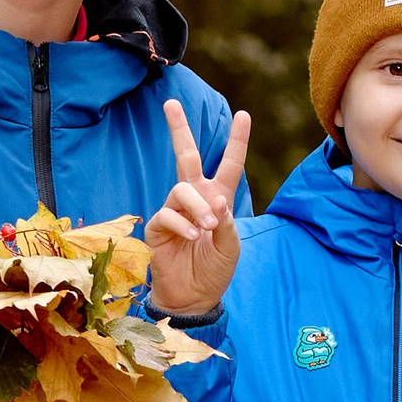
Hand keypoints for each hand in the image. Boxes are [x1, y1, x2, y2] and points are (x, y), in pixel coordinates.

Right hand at [144, 98, 250, 318]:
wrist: (193, 297)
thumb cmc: (215, 270)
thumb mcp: (232, 247)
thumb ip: (227, 222)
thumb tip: (216, 202)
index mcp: (218, 199)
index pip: (229, 164)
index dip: (236, 141)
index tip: (243, 115)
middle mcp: (195, 198)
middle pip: (186, 156)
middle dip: (179, 130)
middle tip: (170, 104)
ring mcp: (174, 211)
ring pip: (182, 189)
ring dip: (198, 206)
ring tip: (207, 228)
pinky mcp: (158, 227)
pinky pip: (168, 214)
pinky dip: (183, 224)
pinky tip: (193, 237)